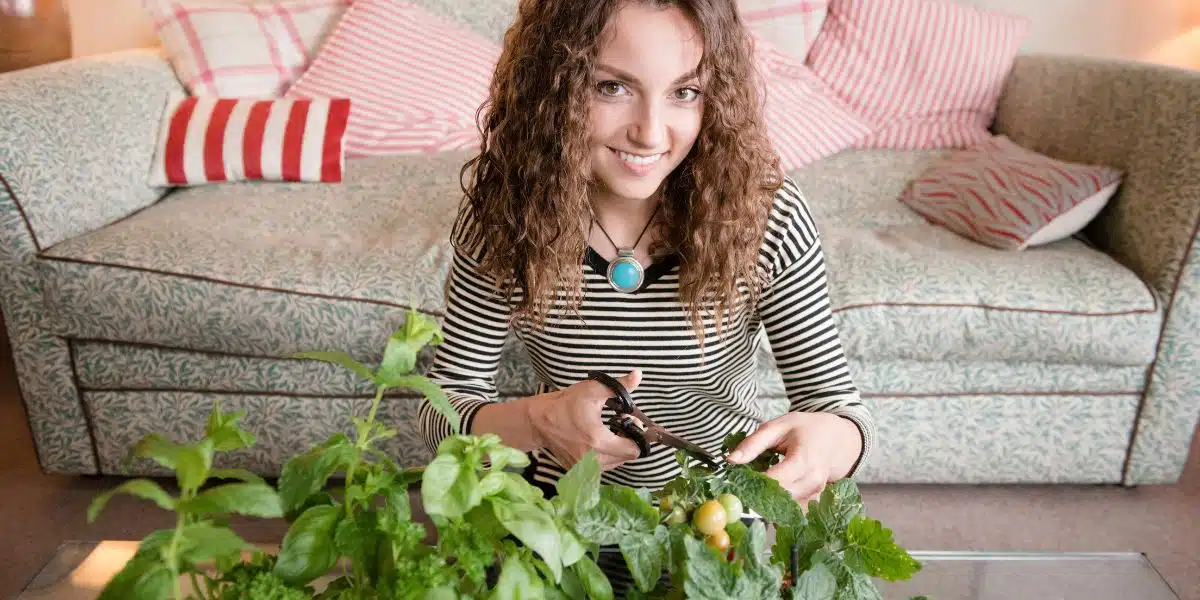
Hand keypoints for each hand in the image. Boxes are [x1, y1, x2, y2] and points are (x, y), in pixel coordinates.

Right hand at [527, 369, 643, 470]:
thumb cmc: (566, 404)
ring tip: (609, 431)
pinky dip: (606, 455)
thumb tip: (638, 375)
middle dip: (628, 440)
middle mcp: (593, 460)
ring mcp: (584, 468)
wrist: (539, 421)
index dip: (637, 435)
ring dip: (618, 448)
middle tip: (620, 423)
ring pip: (616, 463)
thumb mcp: (592, 390)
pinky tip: (599, 440)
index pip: (633, 450)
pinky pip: (603, 466)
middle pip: (626, 457)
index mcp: (598, 441)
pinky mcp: (578, 470)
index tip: (628, 420)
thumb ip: (619, 386)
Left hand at [726, 412, 862, 504]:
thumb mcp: (778, 426)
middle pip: (780, 499)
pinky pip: (791, 511)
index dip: (753, 484)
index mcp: (804, 460)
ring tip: (753, 490)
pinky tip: (767, 495)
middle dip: (756, 496)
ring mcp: (815, 495)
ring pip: (784, 509)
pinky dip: (776, 506)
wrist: (837, 439)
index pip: (775, 480)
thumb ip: (753, 443)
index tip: (734, 483)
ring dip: (765, 503)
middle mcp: (813, 481)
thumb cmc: (806, 429)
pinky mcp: (813, 502)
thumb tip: (730, 460)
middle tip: (738, 489)